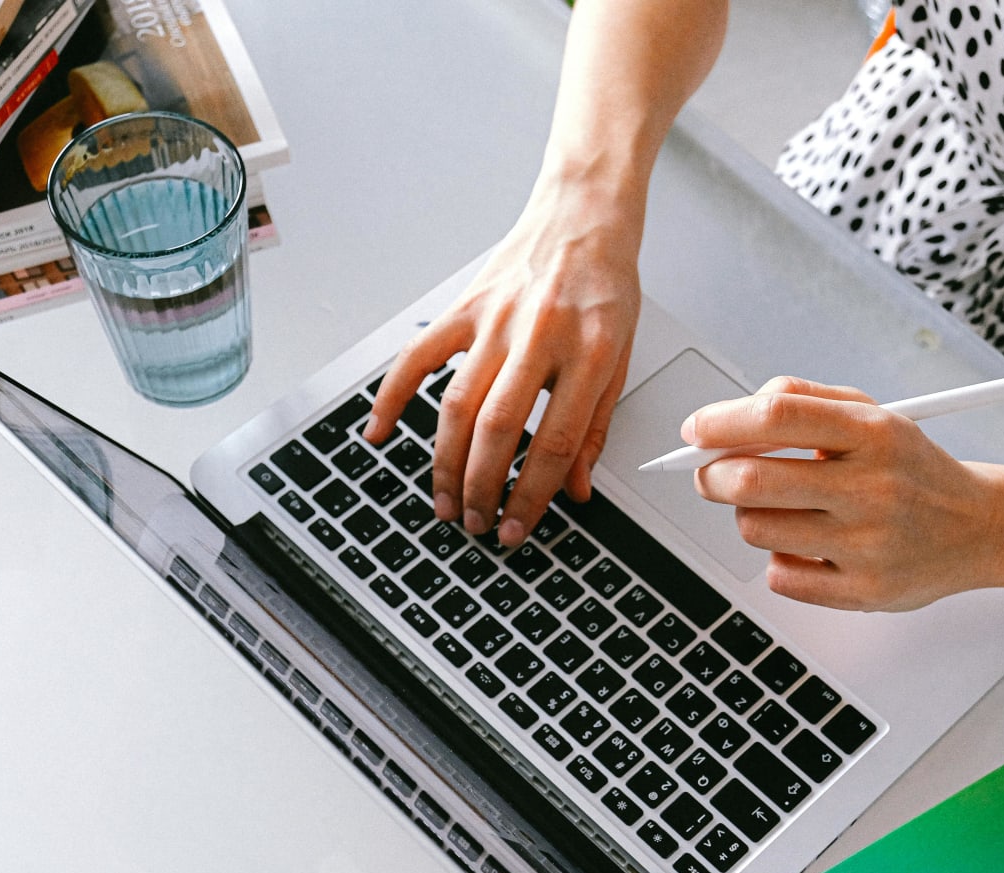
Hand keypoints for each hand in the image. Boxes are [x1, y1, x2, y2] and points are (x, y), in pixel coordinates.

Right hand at [366, 181, 640, 547]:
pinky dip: (393, 396)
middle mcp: (541, 336)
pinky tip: (381, 431)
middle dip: (482, 488)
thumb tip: (575, 486)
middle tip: (475, 523)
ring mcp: (498, 319)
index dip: (531, 496)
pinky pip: (418, 357)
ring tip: (445, 500)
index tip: (516, 528)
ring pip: (457, 404)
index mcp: (590, 353)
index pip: (553, 443)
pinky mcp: (465, 305)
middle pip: (499, 429)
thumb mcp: (621, 357)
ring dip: (446, 462)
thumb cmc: (606, 283)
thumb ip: (594, 426)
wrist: (584, 213)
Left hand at [688, 378, 1000, 610]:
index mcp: (873, 433)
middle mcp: (872, 487)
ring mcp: (868, 544)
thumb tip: (735, 410)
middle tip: (708, 474)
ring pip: (755, 528)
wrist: (978, 527)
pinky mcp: (864, 592)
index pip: (776, 417)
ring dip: (748, 516)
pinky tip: (807, 545)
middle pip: (751, 480)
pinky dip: (779, 559)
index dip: (720, 422)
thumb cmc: (909, 468)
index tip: (694, 430)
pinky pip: (780, 576)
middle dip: (710, 476)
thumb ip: (803, 400)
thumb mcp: (871, 414)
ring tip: (776, 508)